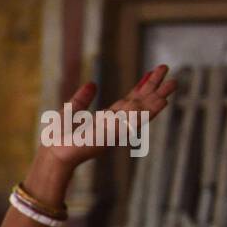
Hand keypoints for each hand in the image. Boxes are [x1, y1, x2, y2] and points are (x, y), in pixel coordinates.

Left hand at [45, 66, 177, 168]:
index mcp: (107, 119)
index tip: (155, 72)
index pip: (130, 100)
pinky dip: (148, 111)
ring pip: (141, 111)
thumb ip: (82, 99)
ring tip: (173, 84)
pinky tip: (161, 102)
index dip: (143, 86)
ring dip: (158, 98)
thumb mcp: (70, 111)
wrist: (53, 154)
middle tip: (171, 72)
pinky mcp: (114, 135)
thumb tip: (92, 84)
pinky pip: (134, 121)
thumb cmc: (59, 138)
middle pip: (140, 103)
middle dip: (155, 89)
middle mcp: (115, 124)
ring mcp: (116, 130)